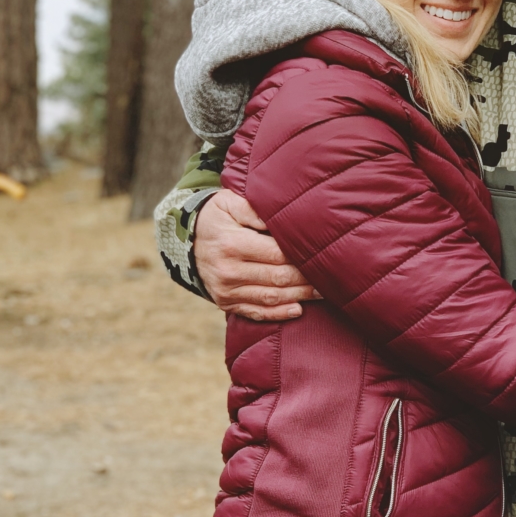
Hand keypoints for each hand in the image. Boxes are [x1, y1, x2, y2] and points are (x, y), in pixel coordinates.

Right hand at [195, 189, 316, 320]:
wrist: (185, 240)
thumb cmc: (215, 217)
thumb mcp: (228, 202)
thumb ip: (253, 209)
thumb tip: (278, 218)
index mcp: (232, 244)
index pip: (276, 254)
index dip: (301, 256)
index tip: (320, 253)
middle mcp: (228, 271)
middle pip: (277, 278)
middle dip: (306, 279)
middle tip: (330, 276)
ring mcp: (226, 290)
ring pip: (270, 297)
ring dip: (299, 296)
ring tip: (322, 292)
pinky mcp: (225, 302)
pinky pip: (256, 312)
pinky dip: (278, 314)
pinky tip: (298, 309)